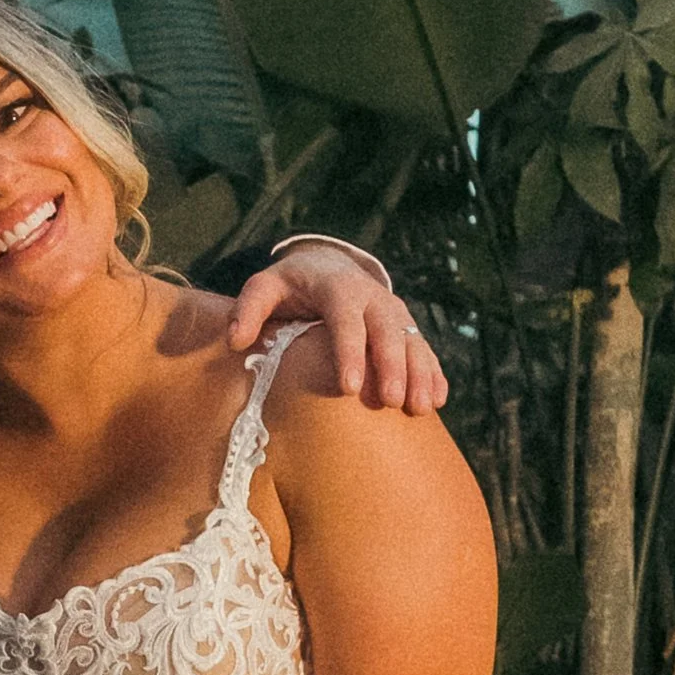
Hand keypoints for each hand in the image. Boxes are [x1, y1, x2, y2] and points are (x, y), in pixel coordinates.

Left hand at [227, 249, 446, 411]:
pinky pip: (423, 348)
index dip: (349, 351)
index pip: (345, 319)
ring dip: (419, 373)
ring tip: (420, 408)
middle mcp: (371, 297)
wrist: (327, 266)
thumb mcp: (266, 287)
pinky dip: (433, 372)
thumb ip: (249, 309)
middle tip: (392, 401)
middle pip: (387, 330)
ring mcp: (392, 312)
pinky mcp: (405, 327)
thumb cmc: (291, 287)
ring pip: (411, 340)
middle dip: (392, 365)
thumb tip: (235, 340)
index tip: (349, 387)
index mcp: (337, 288)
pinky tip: (438, 400)